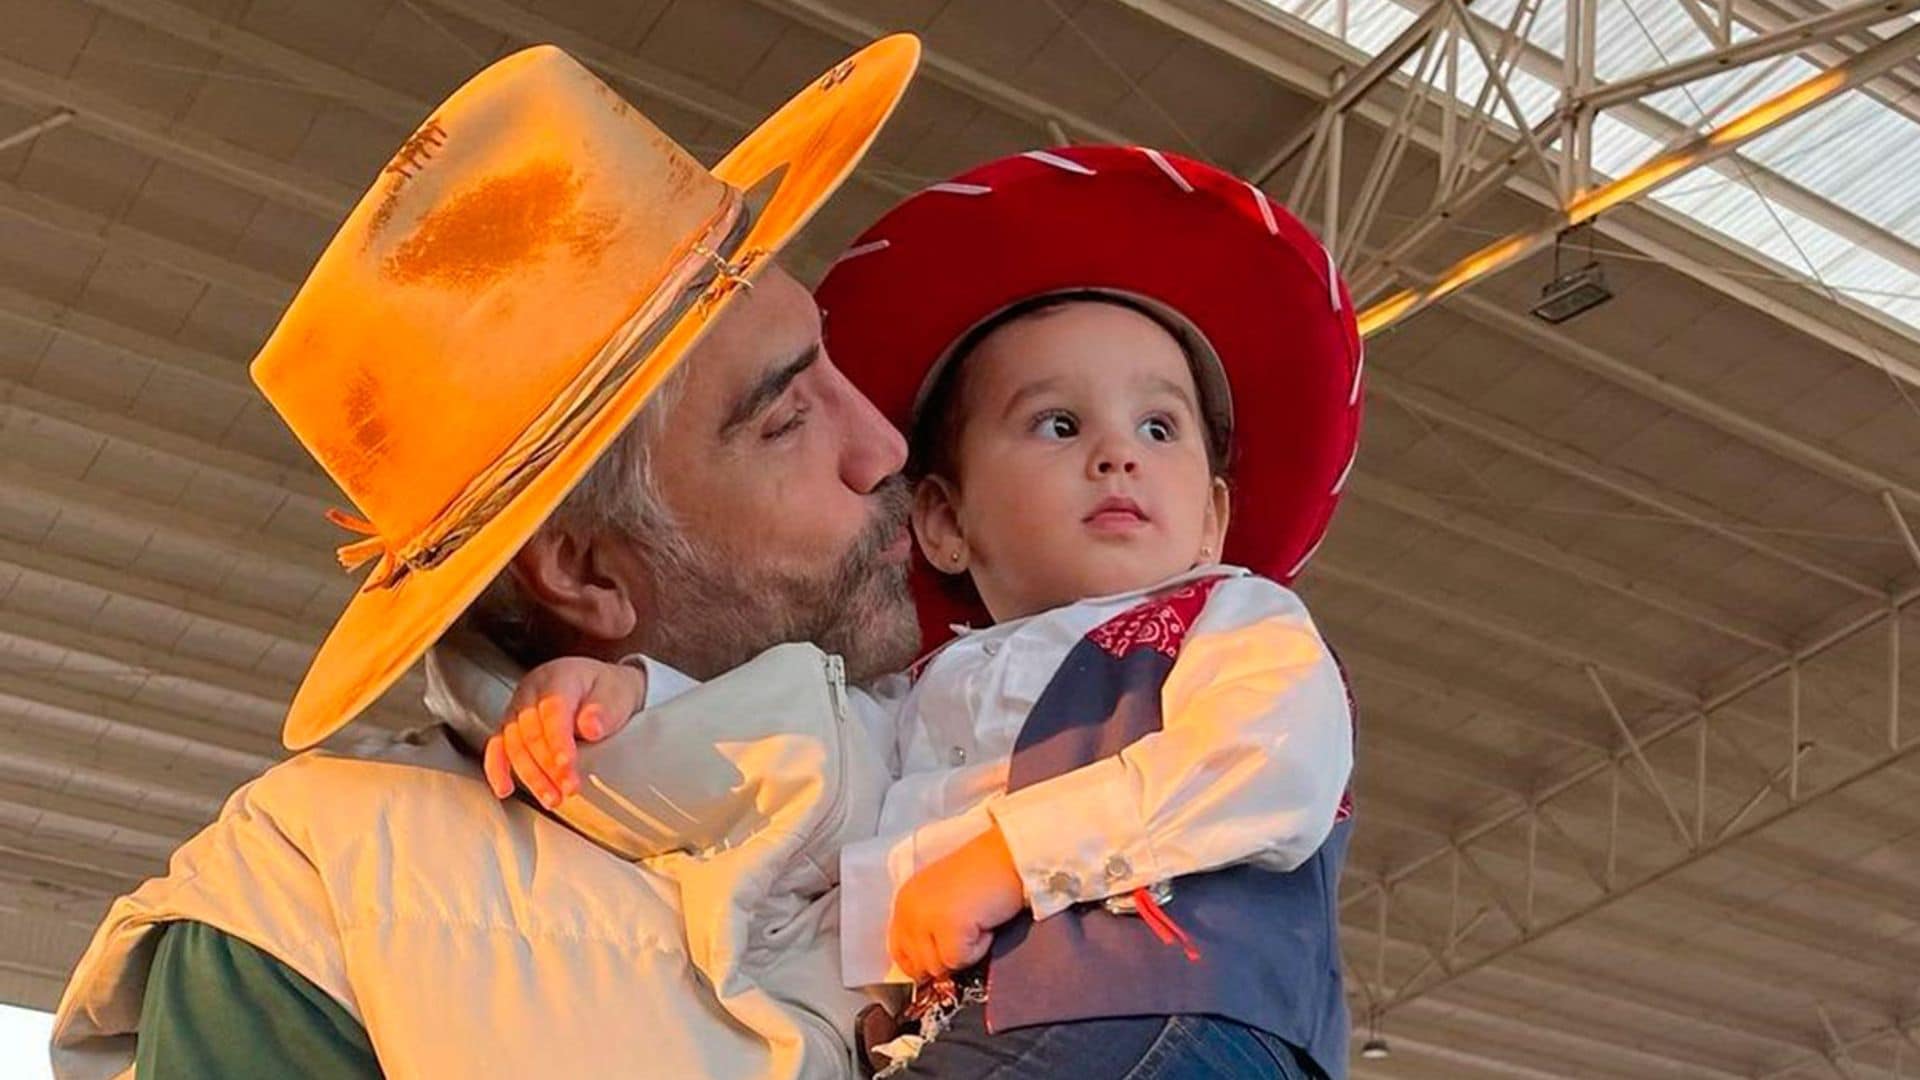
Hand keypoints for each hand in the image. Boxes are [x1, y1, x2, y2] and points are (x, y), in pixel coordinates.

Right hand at [481, 657, 645, 806]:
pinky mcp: (510, 726)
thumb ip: (603, 711)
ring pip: (513, 744)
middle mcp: (531, 690)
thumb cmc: (608, 691)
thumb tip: (591, 728)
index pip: (553, 710)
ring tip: (552, 799)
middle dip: (549, 765)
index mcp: (558, 677)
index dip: (558, 740)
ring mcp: (517, 708)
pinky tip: (504, 789)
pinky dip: (497, 769)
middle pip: (531, 731)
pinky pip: (497, 747)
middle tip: (569, 789)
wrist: (600, 687)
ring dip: (531, 775)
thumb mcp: (616, 695)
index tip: (567, 764)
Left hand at [887, 825, 1024, 982]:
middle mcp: (908, 910)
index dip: (920, 963)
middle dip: (945, 957)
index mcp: (905, 901)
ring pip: (938, 966)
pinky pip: (960, 960)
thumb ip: (926, 928)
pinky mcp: (948, 927)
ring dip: (963, 952)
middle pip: (918, 965)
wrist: (1008, 856)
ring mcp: (925, 918)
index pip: (898, 951)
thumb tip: (927, 968)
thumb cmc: (984, 874)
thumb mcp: (941, 898)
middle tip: (965, 933)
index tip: (940, 959)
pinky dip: (978, 948)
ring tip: (975, 923)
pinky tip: (983, 924)